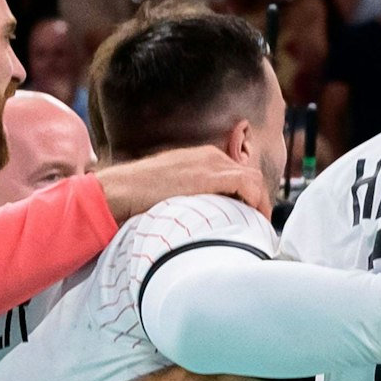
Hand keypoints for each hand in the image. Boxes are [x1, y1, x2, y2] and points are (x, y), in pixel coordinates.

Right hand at [94, 146, 272, 222]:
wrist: (120, 190)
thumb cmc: (139, 196)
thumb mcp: (172, 190)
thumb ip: (193, 196)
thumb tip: (206, 215)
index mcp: (202, 158)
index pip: (238, 172)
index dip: (250, 194)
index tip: (252, 215)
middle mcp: (210, 156)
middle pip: (250, 174)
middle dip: (259, 198)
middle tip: (260, 222)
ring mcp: (210, 163)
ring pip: (252, 179)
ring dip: (261, 202)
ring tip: (260, 225)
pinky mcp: (209, 175)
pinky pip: (246, 185)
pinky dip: (256, 201)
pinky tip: (254, 217)